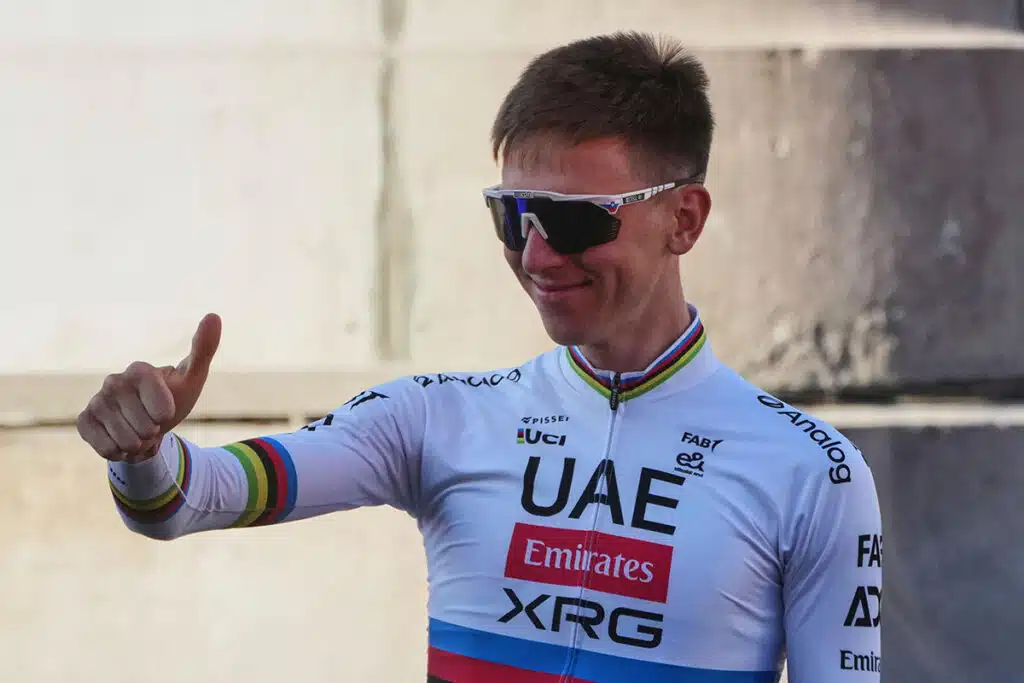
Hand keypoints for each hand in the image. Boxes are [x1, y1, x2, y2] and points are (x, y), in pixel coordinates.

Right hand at [76, 313, 221, 461]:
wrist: (149, 428)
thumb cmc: (174, 399)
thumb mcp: (193, 377)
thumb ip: (203, 348)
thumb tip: (214, 315)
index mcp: (139, 370)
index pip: (155, 400)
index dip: (163, 411)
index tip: (167, 411)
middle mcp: (113, 381)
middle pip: (141, 423)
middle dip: (153, 431)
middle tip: (153, 424)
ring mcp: (97, 401)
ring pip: (123, 437)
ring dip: (138, 443)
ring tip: (140, 432)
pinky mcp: (84, 420)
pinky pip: (104, 446)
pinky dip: (118, 450)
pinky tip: (121, 440)